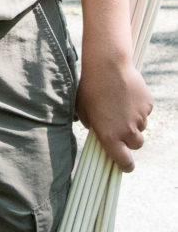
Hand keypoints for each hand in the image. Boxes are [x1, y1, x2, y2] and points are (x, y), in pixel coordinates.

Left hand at [76, 54, 152, 171]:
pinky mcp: (148, 105)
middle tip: (119, 124)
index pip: (124, 163)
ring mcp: (140, 118)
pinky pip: (145, 111)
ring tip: (119, 102)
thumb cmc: (91, 87)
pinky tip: (126, 94)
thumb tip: (96, 128)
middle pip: (136, 145)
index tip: (124, 163)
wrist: (107, 66)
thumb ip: (91, 124)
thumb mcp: (83, 109)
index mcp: (110, 136)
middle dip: (130, 138)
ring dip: (133, 120)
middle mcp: (127, 131)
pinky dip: (138, 106)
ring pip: (141, 126)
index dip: (125, 165)